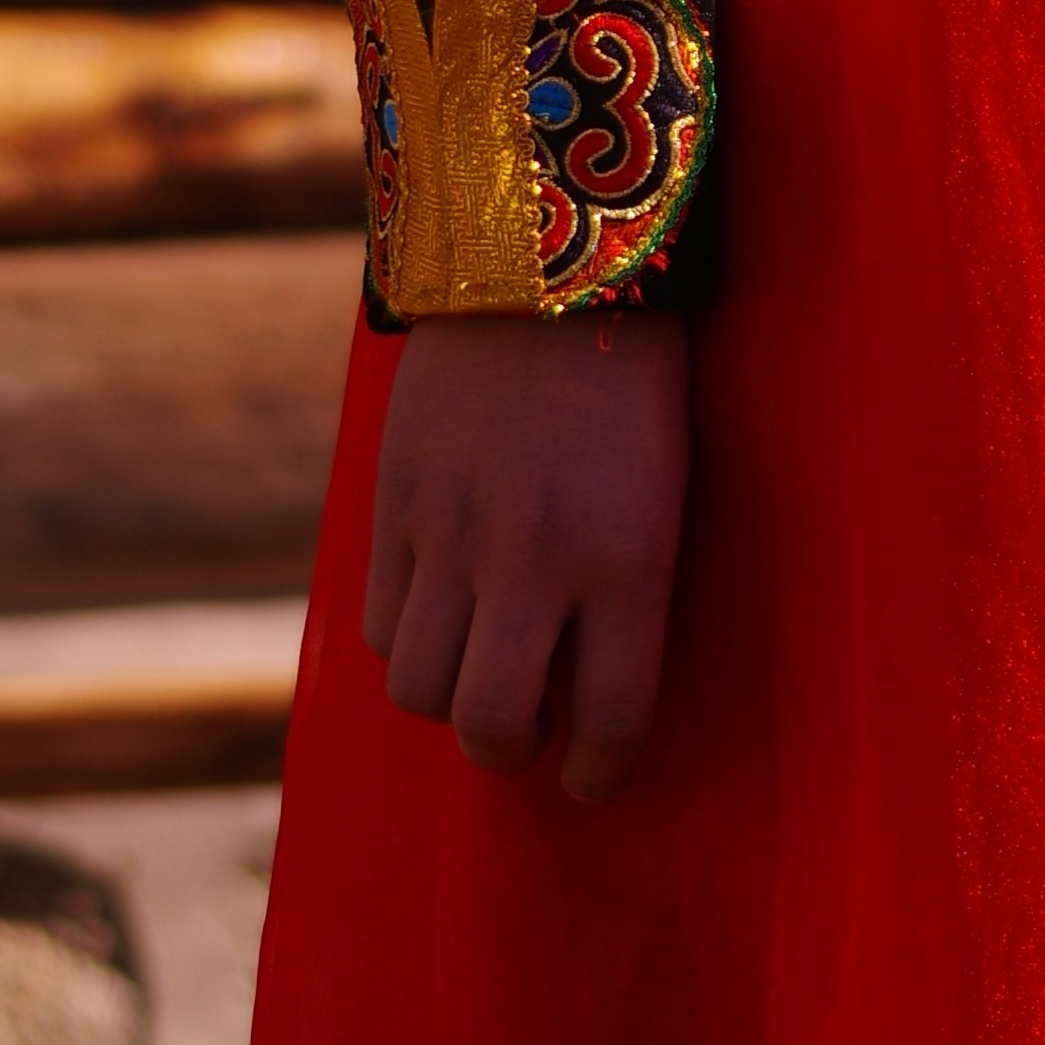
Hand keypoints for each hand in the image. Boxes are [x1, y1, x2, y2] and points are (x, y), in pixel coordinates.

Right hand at [360, 314, 691, 798]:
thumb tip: (578, 688)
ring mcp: (453, 535)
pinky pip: (382, 626)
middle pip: (491, 726)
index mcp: (628, 562)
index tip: (593, 779)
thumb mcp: (661, 491)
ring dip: (451, 703)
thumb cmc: (632, 384)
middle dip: (511, 753)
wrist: (544, 265)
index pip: (613, 717)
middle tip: (527, 734)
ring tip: (481, 673)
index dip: (601, 770)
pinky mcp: (395, 505)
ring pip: (421, 690)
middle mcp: (535, 561)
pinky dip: (409, 644)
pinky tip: (442, 615)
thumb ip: (625, 591)